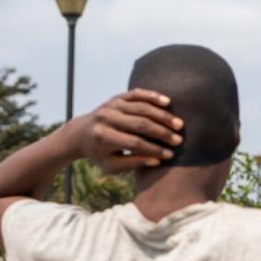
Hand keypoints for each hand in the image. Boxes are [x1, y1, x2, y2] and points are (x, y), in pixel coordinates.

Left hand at [68, 88, 183, 172]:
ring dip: (163, 116)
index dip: (154, 149)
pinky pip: (137, 94)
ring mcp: (111, 105)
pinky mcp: (117, 97)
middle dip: (162, 132)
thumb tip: (158, 161)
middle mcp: (106, 118)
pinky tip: (168, 102)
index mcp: (103, 137)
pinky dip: (153, 96)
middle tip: (179, 140)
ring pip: (142, 108)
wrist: (81, 133)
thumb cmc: (100, 154)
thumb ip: (133, 163)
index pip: (134, 143)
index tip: (170, 155)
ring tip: (179, 125)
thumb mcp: (111, 165)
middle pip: (140, 124)